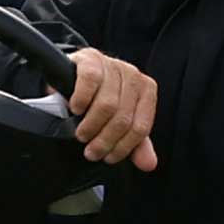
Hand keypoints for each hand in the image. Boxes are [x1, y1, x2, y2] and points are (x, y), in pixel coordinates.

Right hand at [65, 48, 158, 170]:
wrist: (78, 72)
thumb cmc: (101, 96)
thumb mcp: (121, 120)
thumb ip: (136, 143)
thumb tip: (148, 164)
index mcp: (146, 90)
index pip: (140, 127)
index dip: (124, 147)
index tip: (109, 157)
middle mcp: (132, 75)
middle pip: (122, 118)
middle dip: (105, 140)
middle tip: (91, 151)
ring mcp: (112, 65)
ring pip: (107, 104)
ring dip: (91, 125)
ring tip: (82, 134)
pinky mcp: (90, 59)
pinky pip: (89, 82)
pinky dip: (81, 99)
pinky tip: (75, 108)